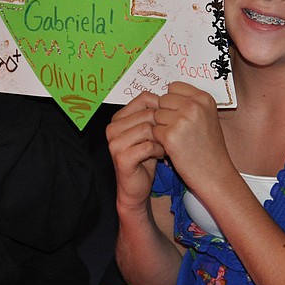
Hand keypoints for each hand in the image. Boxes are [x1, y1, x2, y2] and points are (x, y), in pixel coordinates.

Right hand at [107, 92, 165, 214]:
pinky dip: (158, 150)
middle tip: (170, 137)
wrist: (136, 188)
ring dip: (162, 138)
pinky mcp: (121, 157)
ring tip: (166, 146)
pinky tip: (160, 155)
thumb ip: (154, 114)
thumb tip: (171, 96)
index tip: (169, 122)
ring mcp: (115, 142)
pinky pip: (147, 146)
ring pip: (148, 128)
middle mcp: (112, 128)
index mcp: (118, 118)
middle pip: (147, 113)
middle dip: (163, 125)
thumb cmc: (145, 158)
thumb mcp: (149, 132)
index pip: (144, 99)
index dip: (162, 108)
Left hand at [150, 82, 230, 192]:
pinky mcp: (171, 136)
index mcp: (204, 98)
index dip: (172, 101)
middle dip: (166, 114)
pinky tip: (172, 147)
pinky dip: (160, 140)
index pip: (174, 87)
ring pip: (156, 115)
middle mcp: (194, 106)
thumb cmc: (210, 148)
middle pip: (163, 99)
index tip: (178, 113)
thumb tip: (165, 95)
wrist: (215, 173)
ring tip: (177, 138)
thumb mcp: (207, 117)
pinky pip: (154, 130)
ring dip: (162, 127)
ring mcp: (182, 120)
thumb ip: (190, 103)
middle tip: (178, 129)